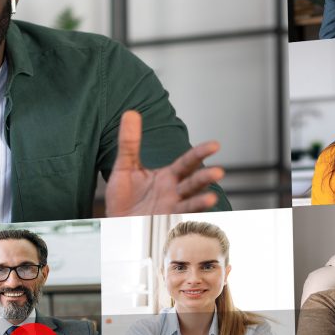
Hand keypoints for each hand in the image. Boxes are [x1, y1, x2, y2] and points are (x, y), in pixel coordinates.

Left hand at [103, 110, 223, 217]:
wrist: (114, 221)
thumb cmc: (124, 197)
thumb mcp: (125, 166)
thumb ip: (129, 142)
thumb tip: (130, 113)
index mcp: (168, 177)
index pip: (187, 162)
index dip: (201, 153)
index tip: (215, 145)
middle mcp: (174, 192)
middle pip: (193, 182)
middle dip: (205, 177)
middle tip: (219, 172)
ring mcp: (171, 208)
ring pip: (190, 203)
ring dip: (201, 201)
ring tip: (211, 198)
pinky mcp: (163, 222)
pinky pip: (177, 219)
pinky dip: (186, 218)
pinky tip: (194, 216)